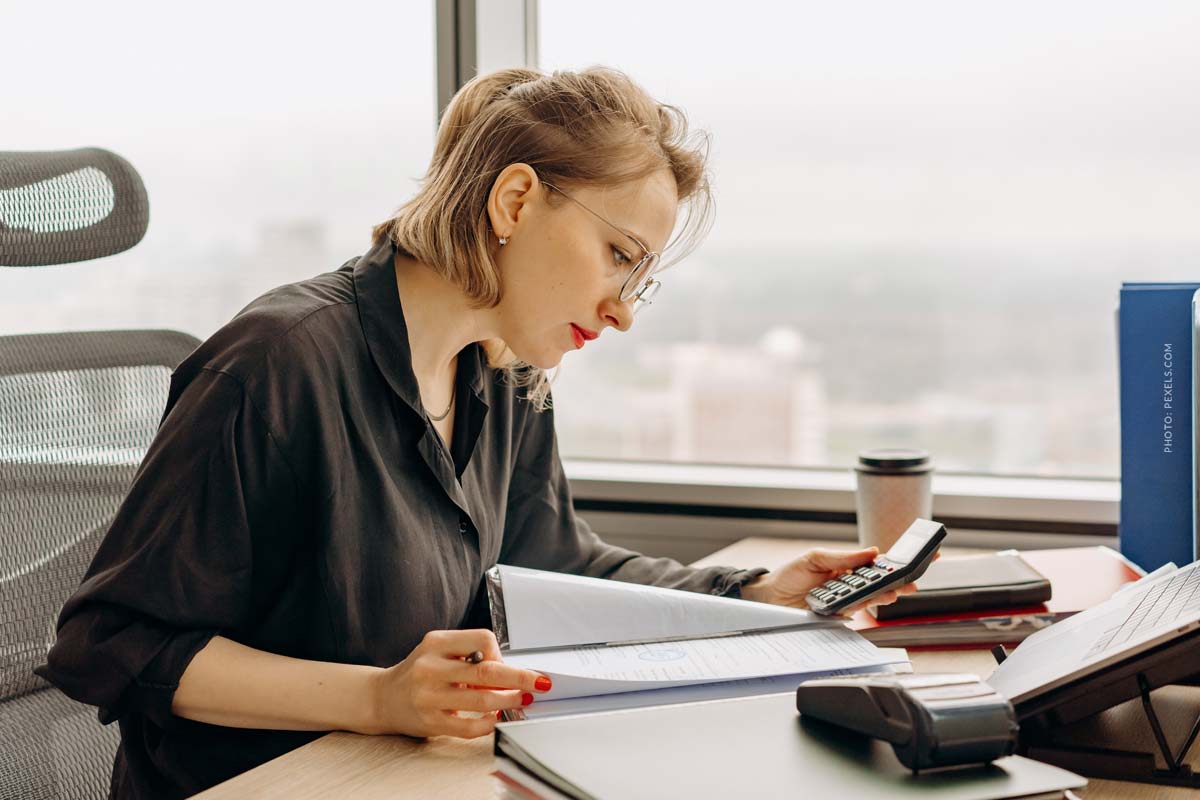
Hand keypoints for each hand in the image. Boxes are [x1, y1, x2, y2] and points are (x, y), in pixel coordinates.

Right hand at [366, 629, 550, 737]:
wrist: (382, 697)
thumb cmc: (419, 672)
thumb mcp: (438, 651)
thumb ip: (468, 655)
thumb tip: (509, 670)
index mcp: (435, 643)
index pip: (482, 639)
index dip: (500, 653)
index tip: (503, 664)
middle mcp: (430, 667)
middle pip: (487, 671)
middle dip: (520, 678)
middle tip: (540, 682)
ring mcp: (429, 696)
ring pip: (482, 700)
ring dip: (508, 700)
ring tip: (520, 699)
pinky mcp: (430, 722)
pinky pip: (469, 726)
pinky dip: (489, 723)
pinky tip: (495, 718)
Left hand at [739, 547, 918, 614]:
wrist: (770, 597)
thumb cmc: (790, 575)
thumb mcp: (815, 558)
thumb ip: (843, 557)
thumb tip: (871, 552)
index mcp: (848, 567)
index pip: (878, 564)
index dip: (900, 560)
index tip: (922, 554)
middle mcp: (851, 585)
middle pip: (882, 583)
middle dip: (900, 580)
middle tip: (914, 578)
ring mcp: (847, 601)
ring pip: (874, 598)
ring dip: (887, 594)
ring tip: (898, 589)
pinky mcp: (839, 615)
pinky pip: (857, 610)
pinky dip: (867, 604)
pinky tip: (876, 599)